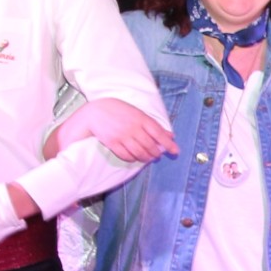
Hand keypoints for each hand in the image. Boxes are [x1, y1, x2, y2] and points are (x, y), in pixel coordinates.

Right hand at [56, 96, 173, 162]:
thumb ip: (153, 124)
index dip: (168, 144)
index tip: (175, 151)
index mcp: (141, 118)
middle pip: (150, 145)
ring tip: (149, 158)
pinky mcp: (112, 143)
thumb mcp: (138, 113)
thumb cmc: (119, 111)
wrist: (95, 111)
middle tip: (157, 155)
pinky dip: (133, 159)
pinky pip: (126, 156)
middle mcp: (132, 127)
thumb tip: (170, 135)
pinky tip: (135, 158)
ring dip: (146, 158)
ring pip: (139, 152)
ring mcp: (122, 136)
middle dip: (156, 153)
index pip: (158, 133)